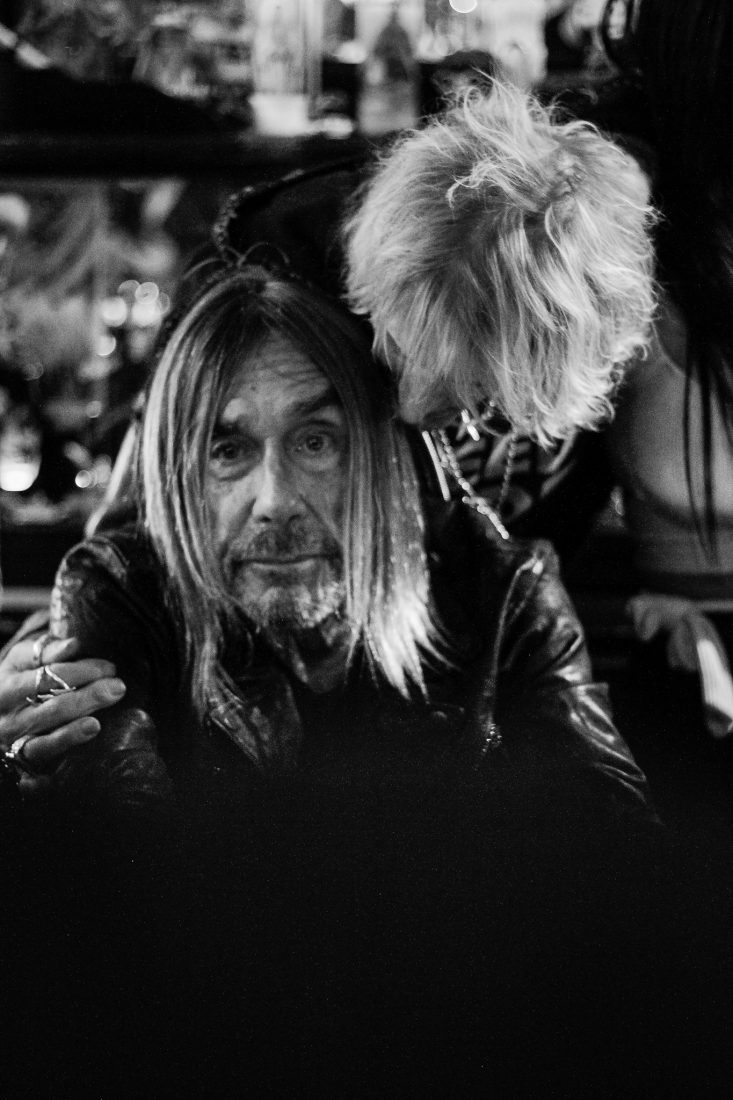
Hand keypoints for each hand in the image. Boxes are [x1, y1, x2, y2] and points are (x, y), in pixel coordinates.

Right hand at [0, 635, 125, 796]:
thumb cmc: (14, 682)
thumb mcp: (22, 661)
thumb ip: (46, 651)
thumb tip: (74, 644)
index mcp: (9, 684)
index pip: (50, 674)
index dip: (83, 670)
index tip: (109, 667)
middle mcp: (10, 715)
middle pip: (54, 705)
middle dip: (90, 695)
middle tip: (118, 687)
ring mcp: (15, 739)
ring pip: (49, 731)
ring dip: (81, 721)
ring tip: (105, 710)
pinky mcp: (21, 759)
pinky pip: (45, 753)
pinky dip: (67, 742)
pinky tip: (90, 730)